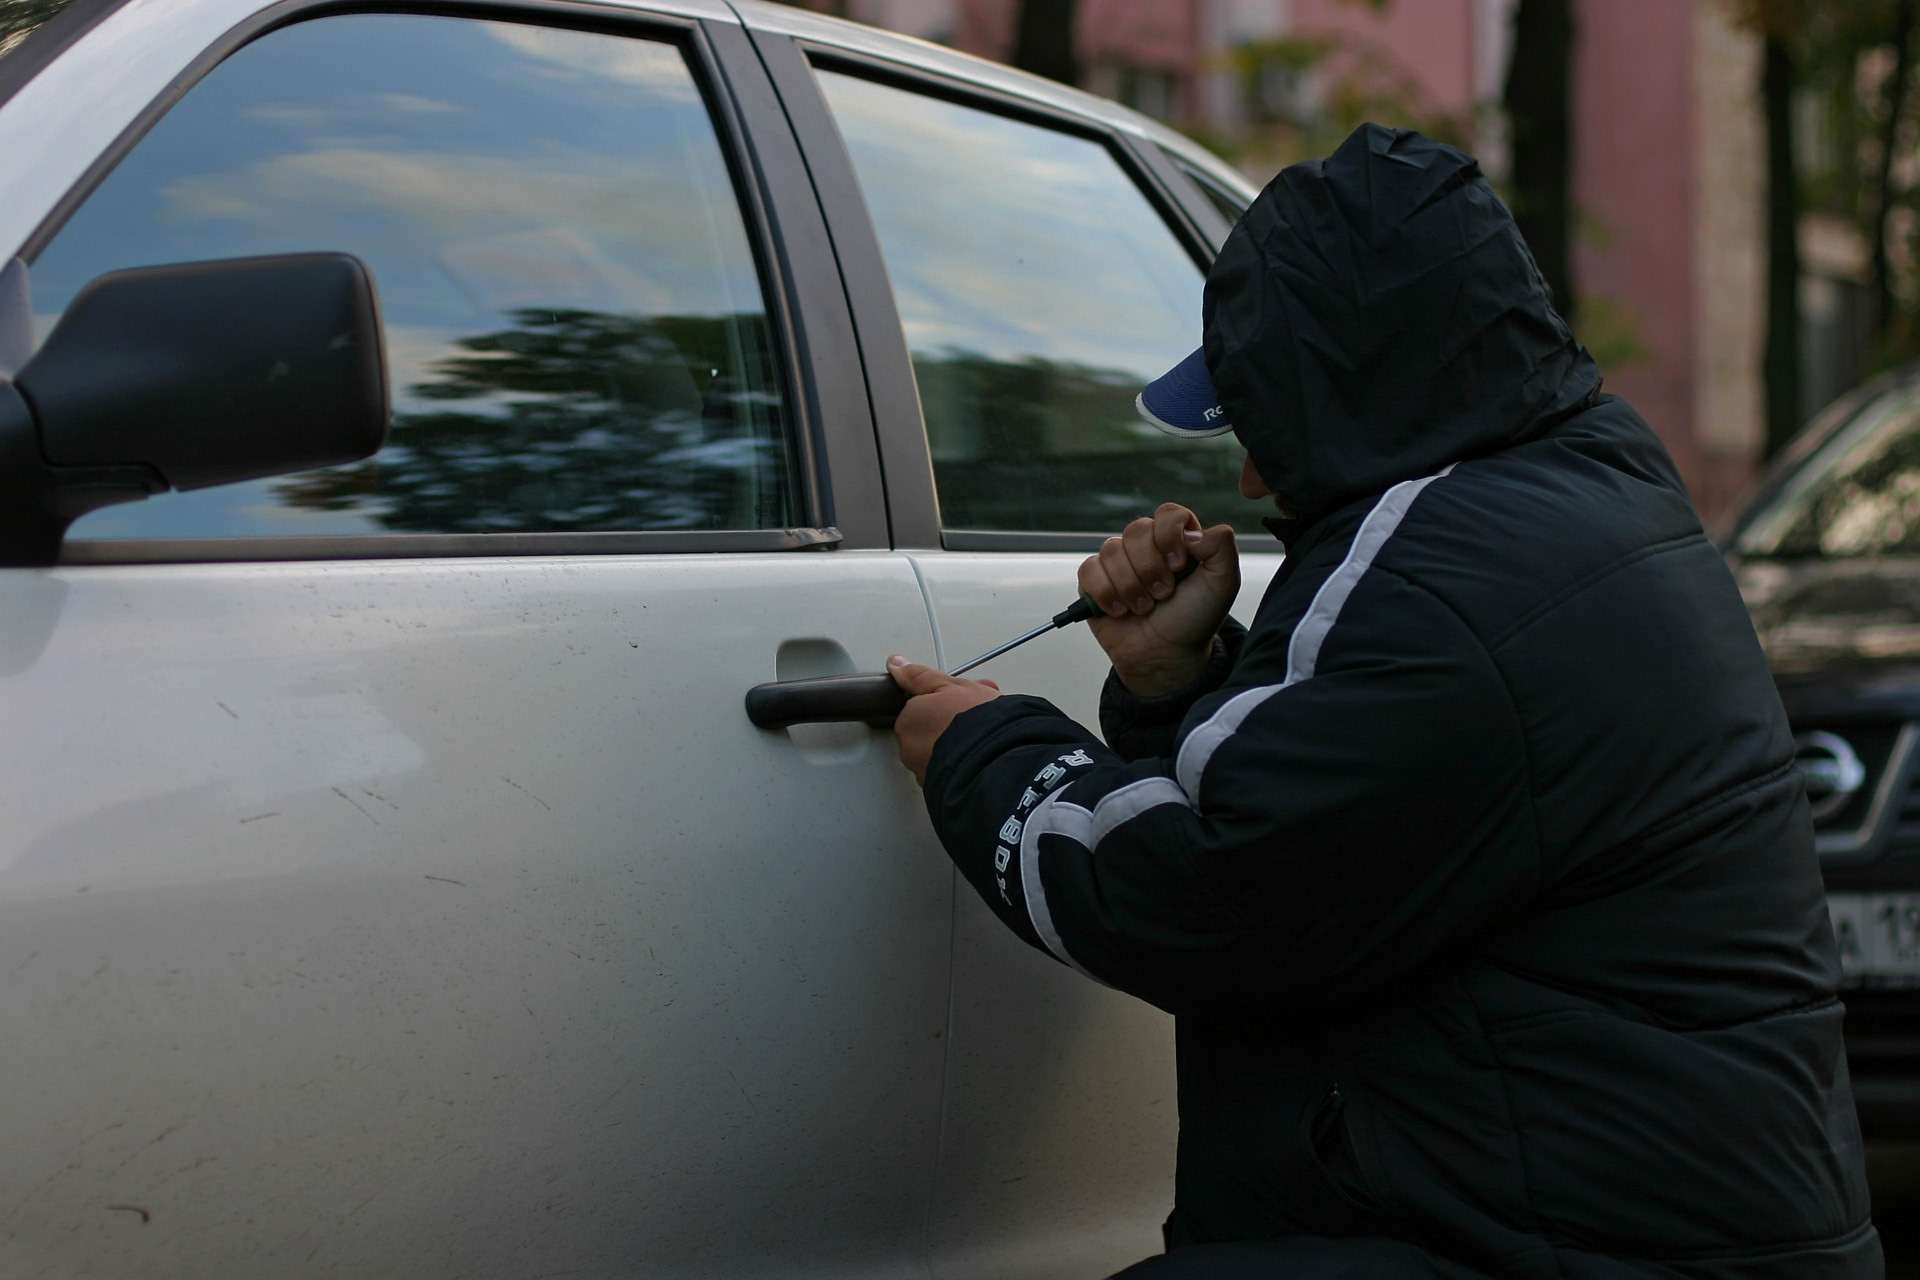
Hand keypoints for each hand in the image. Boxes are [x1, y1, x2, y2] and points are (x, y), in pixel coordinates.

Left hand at [888, 655, 1000, 785]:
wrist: (998, 762)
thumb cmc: (977, 722)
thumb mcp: (954, 686)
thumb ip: (922, 676)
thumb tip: (896, 664)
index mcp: (909, 719)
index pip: (923, 707)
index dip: (948, 702)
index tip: (965, 702)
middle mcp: (910, 748)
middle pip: (930, 730)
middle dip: (952, 724)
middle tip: (978, 719)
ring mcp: (924, 772)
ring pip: (940, 752)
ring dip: (958, 744)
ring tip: (985, 739)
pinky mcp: (940, 790)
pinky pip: (949, 772)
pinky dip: (961, 765)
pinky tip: (981, 757)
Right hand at [1079, 504, 1238, 696]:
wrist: (1166, 656)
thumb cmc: (1193, 620)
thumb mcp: (1222, 584)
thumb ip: (1222, 548)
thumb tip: (1195, 531)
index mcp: (1178, 540)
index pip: (1168, 514)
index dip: (1170, 537)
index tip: (1179, 567)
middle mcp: (1147, 546)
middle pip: (1136, 530)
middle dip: (1150, 569)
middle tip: (1163, 594)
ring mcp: (1118, 562)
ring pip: (1111, 550)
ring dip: (1131, 587)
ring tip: (1144, 608)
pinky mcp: (1094, 581)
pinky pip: (1089, 570)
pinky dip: (1105, 594)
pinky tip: (1120, 611)